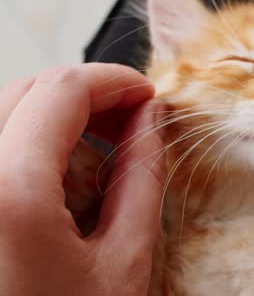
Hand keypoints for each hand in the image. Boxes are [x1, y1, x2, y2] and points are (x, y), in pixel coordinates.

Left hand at [0, 64, 165, 294]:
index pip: (63, 90)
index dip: (114, 80)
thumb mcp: (123, 262)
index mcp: (6, 191)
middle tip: (129, 122)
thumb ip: (141, 176)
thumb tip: (150, 120)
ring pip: (1, 113)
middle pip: (25, 90)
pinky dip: (25, 144)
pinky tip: (56, 180)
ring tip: (96, 155)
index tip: (146, 94)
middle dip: (85, 96)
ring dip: (54, 119)